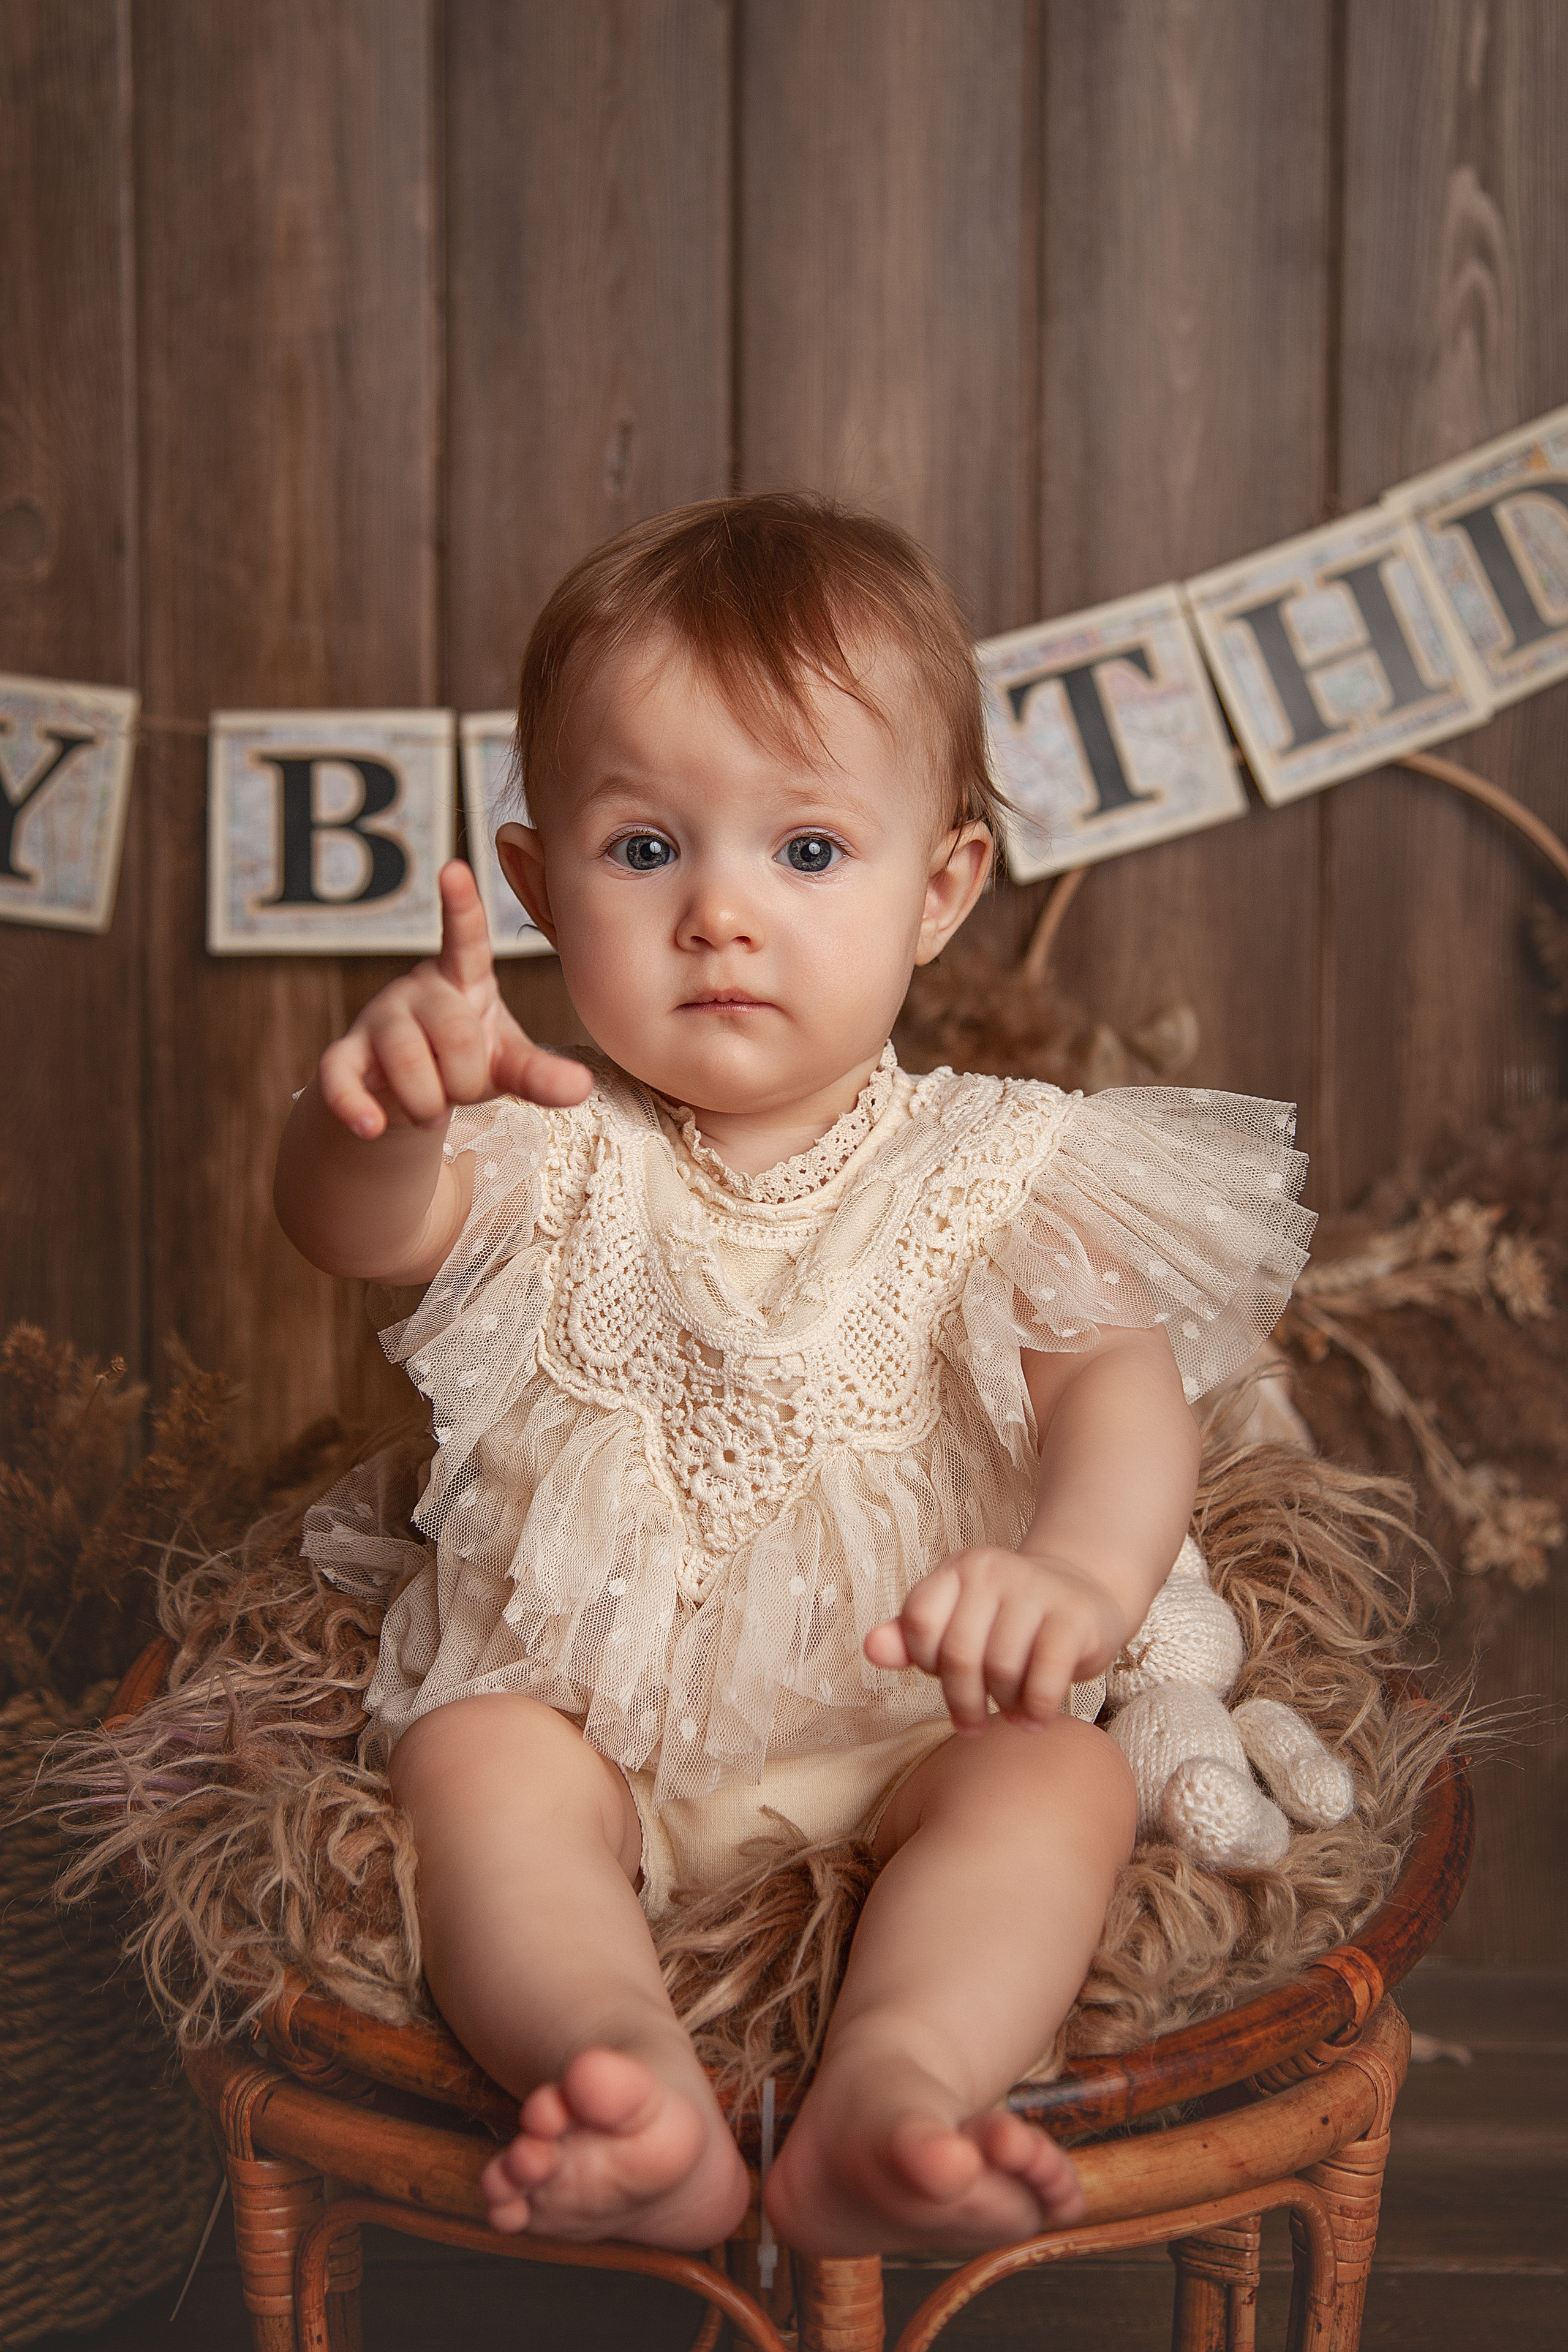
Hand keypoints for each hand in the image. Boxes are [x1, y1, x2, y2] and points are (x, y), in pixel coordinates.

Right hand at [318, 861, 591, 1137]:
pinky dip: (357, 1107)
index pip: (465, 938)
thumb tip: (581, 1087)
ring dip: (429, 1102)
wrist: (407, 1096)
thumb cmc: (463, 1060)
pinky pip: (341, 1080)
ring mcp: (375, 1020)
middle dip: (466, 1079)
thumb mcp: (508, 1062)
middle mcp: (416, 989)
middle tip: (460, 1086)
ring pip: (406, 1062)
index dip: (461, 907)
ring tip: (432, 1109)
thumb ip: (540, 1073)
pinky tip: (371, 1125)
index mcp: (463, 977)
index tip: (455, 868)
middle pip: (453, 1034)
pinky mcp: (342, 1057)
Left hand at [863, 1548, 1124, 1732]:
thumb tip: (871, 1649)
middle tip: (972, 1724)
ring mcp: (1037, 1589)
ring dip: (1002, 1705)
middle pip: (958, 1653)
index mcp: (958, 1569)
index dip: (926, 1661)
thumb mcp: (956, 1622)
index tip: (942, 1678)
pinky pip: (1044, 1676)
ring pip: (1000, 1668)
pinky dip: (1036, 1708)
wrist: (1085, 1594)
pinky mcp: (1075, 1617)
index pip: (918, 1620)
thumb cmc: (1007, 1620)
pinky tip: (1035, 1718)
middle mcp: (994, 1570)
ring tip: (1010, 1712)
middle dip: (963, 1701)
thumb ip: (910, 1638)